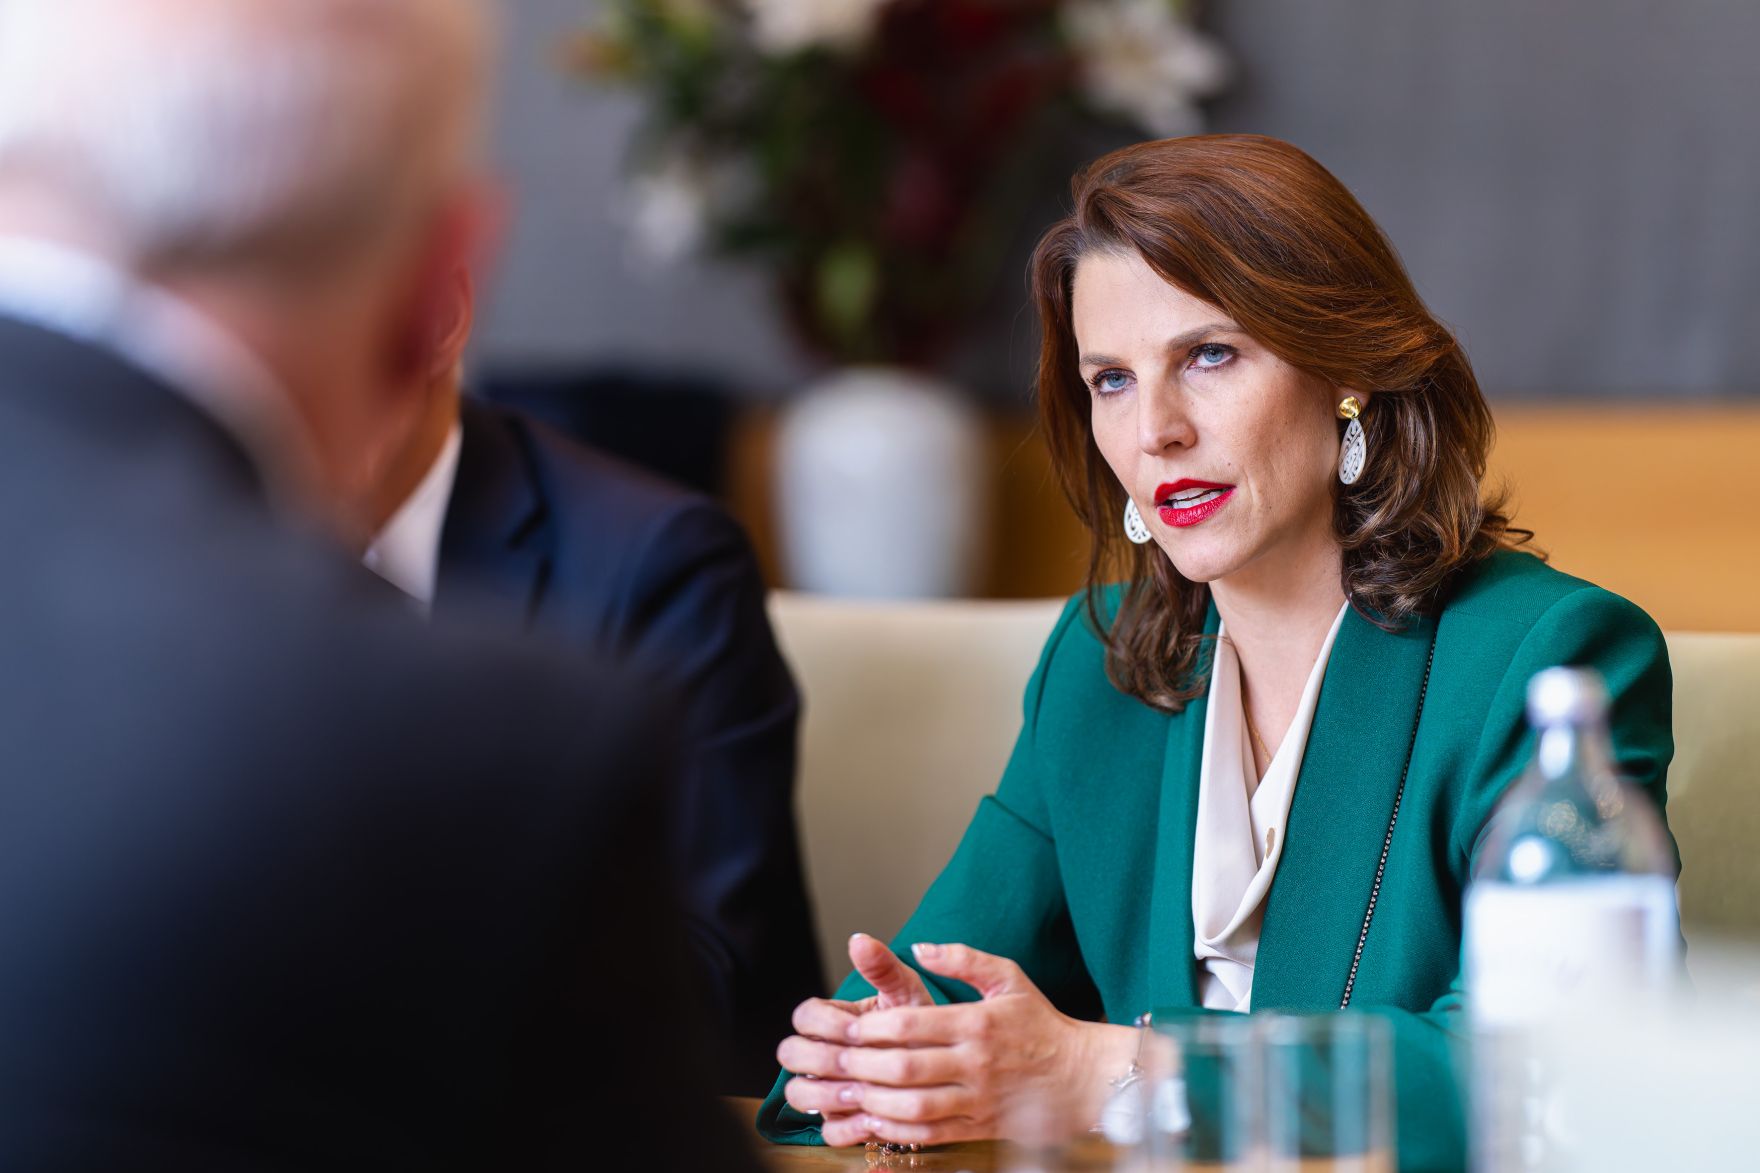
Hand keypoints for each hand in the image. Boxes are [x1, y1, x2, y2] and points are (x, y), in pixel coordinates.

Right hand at [777, 933, 936, 1139]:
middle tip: (852, 1061)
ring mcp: (831, 1089)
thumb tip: (859, 940)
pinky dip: (846, 1125)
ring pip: (799, 1094)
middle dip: (817, 1059)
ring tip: (861, 1090)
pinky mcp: (845, 1121)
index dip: (824, 1024)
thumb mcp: (908, 995)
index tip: (857, 1028)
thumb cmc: (923, 1026)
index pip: (804, 1017)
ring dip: (826, 1093)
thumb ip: (883, 969)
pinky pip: (828, 1131)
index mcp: (835, 1020)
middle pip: (790, 1055)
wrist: (948, 1067)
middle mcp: (825, 1055)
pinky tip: (873, 1115)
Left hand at [781, 941, 1133, 1148]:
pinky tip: (874, 1118)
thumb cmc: (1039, 1023)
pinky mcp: (979, 1127)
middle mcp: (976, 1062)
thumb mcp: (1008, 978)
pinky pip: (930, 1134)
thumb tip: (919, 947)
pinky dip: (897, 1129)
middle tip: (834, 1061)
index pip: (911, 1025)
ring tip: (848, 1090)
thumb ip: (963, 958)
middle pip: (906, 1067)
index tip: (847, 1026)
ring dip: (874, 1101)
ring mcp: (978, 1099)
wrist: (1080, 1076)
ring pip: (914, 1106)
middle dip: (862, 1066)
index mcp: (978, 1022)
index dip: (871, 1028)